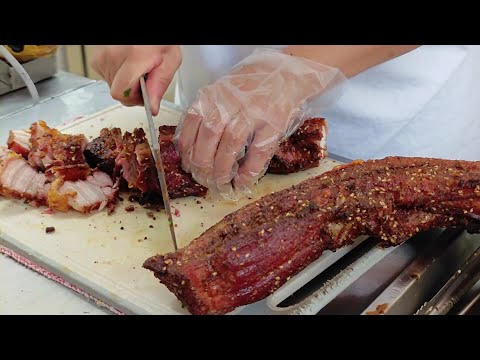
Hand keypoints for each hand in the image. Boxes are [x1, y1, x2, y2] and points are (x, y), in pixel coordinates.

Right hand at [90, 45, 181, 115]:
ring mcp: (103, 57)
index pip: (122, 93)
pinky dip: (119, 77)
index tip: (145, 93)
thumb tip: (152, 107)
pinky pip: (108, 80)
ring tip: (137, 69)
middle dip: (133, 92)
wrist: (147, 32)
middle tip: (145, 78)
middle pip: (118, 93)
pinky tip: (128, 66)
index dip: (135, 99)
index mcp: (133, 57)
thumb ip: (160, 85)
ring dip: (127, 84)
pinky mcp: (98, 60)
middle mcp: (113, 55)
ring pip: (113, 88)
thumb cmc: (159, 42)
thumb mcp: (170, 61)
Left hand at [175, 48, 345, 198]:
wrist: (287, 73)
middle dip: (202, 162)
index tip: (188, 165)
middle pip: (209, 135)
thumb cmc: (250, 87)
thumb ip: (206, 112)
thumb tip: (189, 146)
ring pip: (231, 144)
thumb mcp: (222, 91)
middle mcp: (231, 102)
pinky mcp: (274, 123)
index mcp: (214, 94)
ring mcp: (254, 112)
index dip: (187, 149)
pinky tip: (242, 182)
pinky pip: (258, 152)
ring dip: (223, 169)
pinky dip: (248, 171)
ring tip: (220, 183)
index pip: (192, 122)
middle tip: (203, 179)